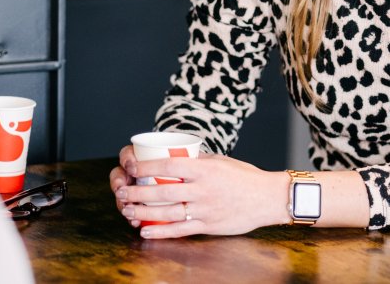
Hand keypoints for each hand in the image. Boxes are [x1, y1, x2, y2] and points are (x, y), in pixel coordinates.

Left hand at [109, 144, 286, 238]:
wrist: (267, 198)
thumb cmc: (244, 177)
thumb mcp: (220, 161)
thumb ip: (198, 162)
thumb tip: (175, 158)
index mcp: (205, 169)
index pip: (169, 166)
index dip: (146, 168)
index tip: (131, 168)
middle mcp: (203, 189)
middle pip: (163, 192)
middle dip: (138, 193)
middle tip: (122, 193)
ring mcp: (205, 209)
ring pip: (168, 212)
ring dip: (144, 212)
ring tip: (127, 211)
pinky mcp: (209, 225)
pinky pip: (181, 230)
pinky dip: (161, 231)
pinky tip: (146, 230)